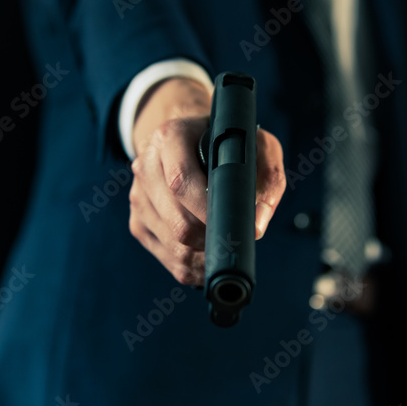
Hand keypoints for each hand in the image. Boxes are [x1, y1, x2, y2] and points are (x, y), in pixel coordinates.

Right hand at [128, 77, 285, 284]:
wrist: (191, 141)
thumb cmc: (228, 143)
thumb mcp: (256, 144)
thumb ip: (268, 177)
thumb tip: (256, 225)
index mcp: (170, 138)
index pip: (181, 180)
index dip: (207, 209)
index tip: (234, 224)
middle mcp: (146, 167)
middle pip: (178, 222)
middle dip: (213, 240)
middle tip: (239, 241)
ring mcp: (139, 198)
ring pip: (174, 245)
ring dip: (206, 256)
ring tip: (229, 248)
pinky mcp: (139, 224)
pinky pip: (168, 259)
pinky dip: (195, 267)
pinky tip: (213, 256)